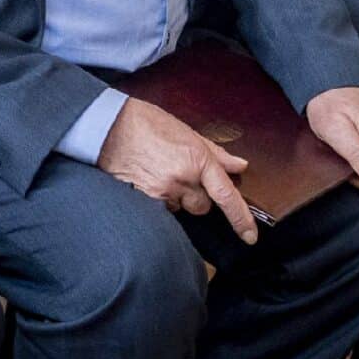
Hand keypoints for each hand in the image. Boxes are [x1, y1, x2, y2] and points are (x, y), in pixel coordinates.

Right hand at [95, 97, 257, 244]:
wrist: (107, 126)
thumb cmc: (145, 123)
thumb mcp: (186, 131)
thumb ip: (215, 153)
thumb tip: (239, 165)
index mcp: (197, 159)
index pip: (226, 196)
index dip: (241, 219)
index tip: (250, 236)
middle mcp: (181, 179)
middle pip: (202, 206)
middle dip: (197, 196)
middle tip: (180, 174)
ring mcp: (162, 191)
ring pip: (180, 208)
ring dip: (175, 197)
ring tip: (159, 172)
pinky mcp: (143, 199)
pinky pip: (160, 209)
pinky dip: (158, 199)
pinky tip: (148, 179)